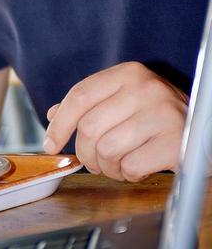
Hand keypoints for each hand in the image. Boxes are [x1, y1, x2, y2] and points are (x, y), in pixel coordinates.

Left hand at [43, 61, 188, 181]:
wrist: (206, 130)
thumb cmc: (160, 117)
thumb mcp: (127, 100)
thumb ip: (92, 104)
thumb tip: (53, 114)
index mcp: (129, 73)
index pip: (80, 96)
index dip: (60, 124)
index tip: (51, 144)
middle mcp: (146, 88)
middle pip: (89, 127)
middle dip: (86, 153)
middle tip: (95, 162)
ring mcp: (163, 114)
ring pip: (107, 149)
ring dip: (107, 167)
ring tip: (118, 165)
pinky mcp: (176, 142)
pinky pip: (131, 166)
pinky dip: (128, 174)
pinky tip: (138, 168)